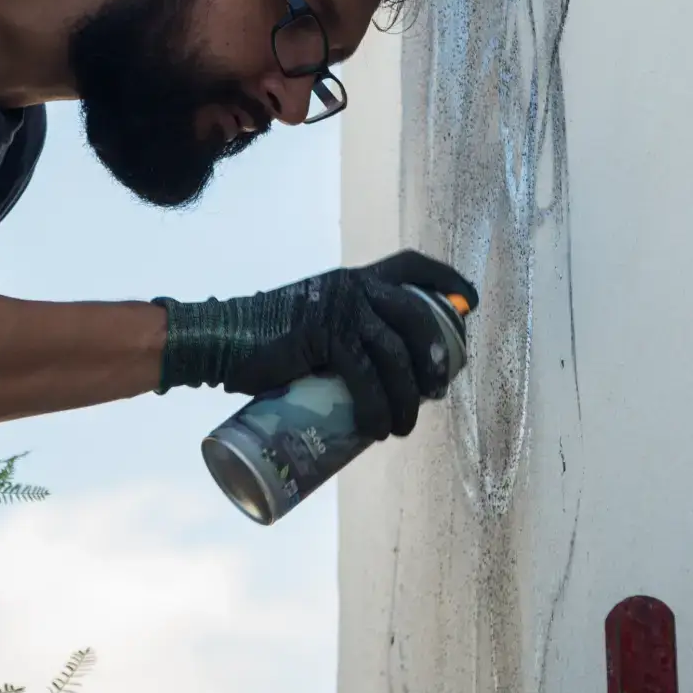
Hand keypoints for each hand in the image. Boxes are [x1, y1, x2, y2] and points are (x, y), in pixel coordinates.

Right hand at [154, 250, 477, 439]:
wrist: (223, 340)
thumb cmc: (269, 343)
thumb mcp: (315, 326)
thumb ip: (347, 339)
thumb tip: (386, 387)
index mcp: (354, 279)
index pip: (410, 265)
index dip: (444, 279)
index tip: (469, 300)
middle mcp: (352, 285)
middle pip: (415, 314)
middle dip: (436, 354)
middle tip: (436, 392)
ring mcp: (340, 307)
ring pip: (395, 352)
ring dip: (407, 397)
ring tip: (403, 427)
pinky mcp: (325, 335)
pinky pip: (365, 375)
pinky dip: (377, 406)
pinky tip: (377, 427)